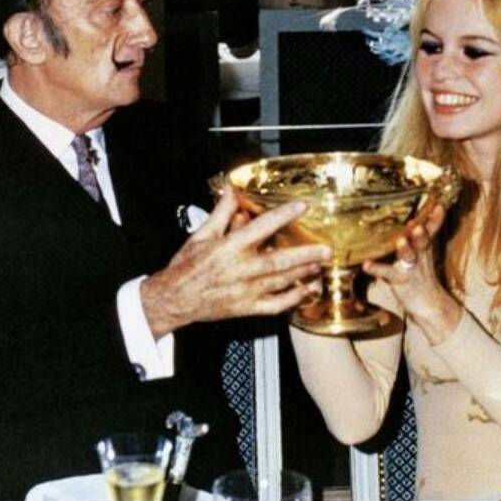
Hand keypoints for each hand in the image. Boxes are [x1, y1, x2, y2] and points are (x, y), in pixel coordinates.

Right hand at [141, 186, 330, 337]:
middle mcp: (240, 270)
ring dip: (303, 273)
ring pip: (280, 282)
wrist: (175, 298)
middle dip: (304, 255)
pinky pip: (274, 305)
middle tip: (325, 249)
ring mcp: (245, 291)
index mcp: (229, 248)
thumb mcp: (202, 233)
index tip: (301, 207)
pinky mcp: (247, 308)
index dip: (282, 216)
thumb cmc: (187, 266)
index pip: (260, 228)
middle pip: (278, 262)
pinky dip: (292, 298)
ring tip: (320, 264)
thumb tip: (234, 192)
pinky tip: (306, 290)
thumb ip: (222, 212)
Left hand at [362, 205, 461, 344]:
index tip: (438, 206)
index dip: (435, 219)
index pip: (431, 230)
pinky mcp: (400, 280)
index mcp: (424, 247)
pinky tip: (366, 264)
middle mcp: (420, 256)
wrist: (429, 305)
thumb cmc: (421, 273)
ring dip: (405, 249)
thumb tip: (417, 218)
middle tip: (418, 226)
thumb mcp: (423, 253)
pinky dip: (377, 268)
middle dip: (421, 234)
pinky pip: (387, 273)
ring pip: (409, 256)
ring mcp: (410, 268)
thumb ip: (419, 236)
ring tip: (400, 241)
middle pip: (423, 242)